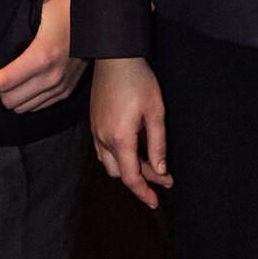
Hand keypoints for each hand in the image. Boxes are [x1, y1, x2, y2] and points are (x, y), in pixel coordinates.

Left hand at [0, 0, 86, 115]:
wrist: (98, 19)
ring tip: (11, 81)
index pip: (3, 83)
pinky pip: (39, 106)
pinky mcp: (67, 90)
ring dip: (13, 96)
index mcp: (40, 57)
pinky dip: (28, 99)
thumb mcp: (37, 12)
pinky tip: (26, 84)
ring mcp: (60, 86)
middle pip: (11, 101)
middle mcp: (51, 77)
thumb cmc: (66, 10)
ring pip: (24, 108)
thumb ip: (17, 30)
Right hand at [89, 54, 170, 207]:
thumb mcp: (156, 113)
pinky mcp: (94, 122)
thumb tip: (161, 170)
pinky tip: (132, 148)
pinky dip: (117, 156)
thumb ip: (158, 145)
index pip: (131, 177)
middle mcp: (103, 138)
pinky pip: (102, 149)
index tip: (155, 202)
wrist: (115, 57)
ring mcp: (95, 130)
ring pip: (109, 162)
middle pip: (119, 173)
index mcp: (119, 139)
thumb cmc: (138, 81)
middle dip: (140, 179)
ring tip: (149, 163)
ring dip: (127, 167)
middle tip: (163, 177)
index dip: (144, 192)